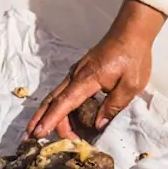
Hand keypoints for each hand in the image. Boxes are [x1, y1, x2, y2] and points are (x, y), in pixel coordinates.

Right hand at [27, 0, 165, 138]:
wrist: (131, 31)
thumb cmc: (133, 56)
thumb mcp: (131, 85)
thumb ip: (114, 106)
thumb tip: (98, 125)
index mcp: (87, 80)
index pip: (64, 103)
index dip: (51, 120)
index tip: (39, 133)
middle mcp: (76, 76)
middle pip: (53, 100)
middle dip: (41, 119)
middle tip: (34, 138)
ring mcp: (76, 73)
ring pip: (55, 96)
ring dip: (45, 113)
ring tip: (37, 128)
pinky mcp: (80, 72)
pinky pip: (63, 92)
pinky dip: (56, 105)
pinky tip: (57, 114)